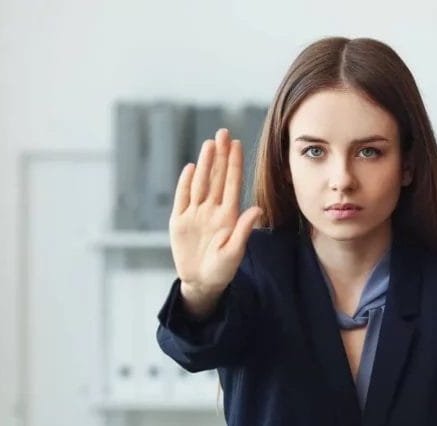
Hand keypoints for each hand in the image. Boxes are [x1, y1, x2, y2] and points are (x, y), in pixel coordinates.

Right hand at [169, 128, 262, 318]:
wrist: (201, 282)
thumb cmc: (222, 270)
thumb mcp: (235, 252)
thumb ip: (244, 230)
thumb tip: (257, 209)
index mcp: (228, 216)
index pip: (232, 184)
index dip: (234, 164)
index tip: (237, 144)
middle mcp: (212, 210)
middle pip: (216, 178)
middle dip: (220, 155)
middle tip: (223, 132)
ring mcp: (195, 214)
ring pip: (200, 183)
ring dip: (205, 163)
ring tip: (209, 143)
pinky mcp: (179, 221)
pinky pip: (182, 198)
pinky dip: (185, 183)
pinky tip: (191, 167)